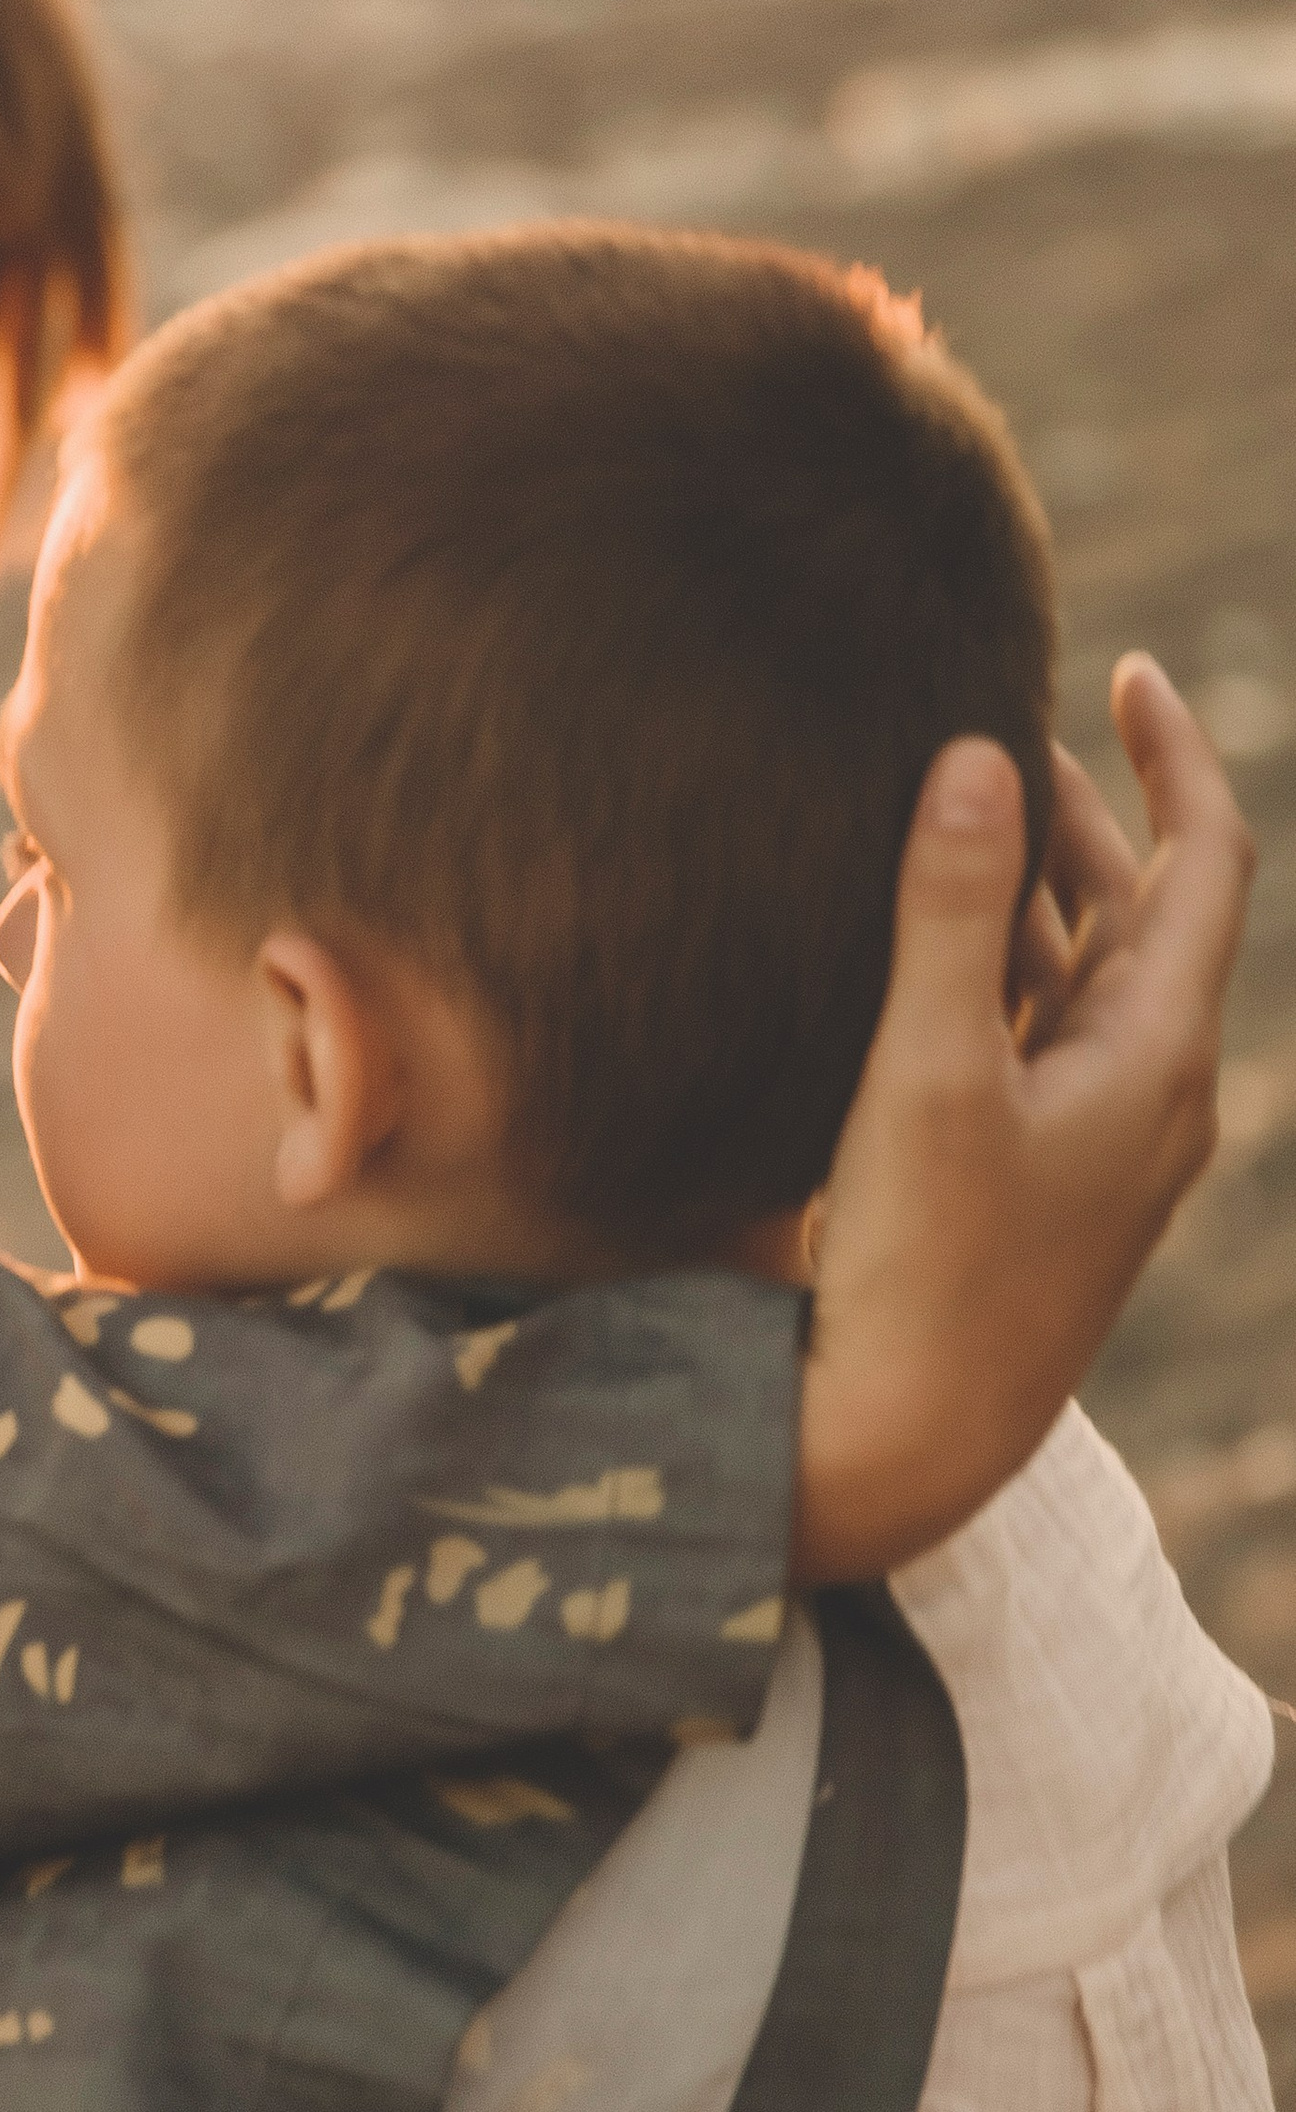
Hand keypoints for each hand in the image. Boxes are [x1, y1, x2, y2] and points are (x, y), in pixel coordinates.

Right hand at [794, 655, 1250, 1582]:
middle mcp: (1146, 1090)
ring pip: (1079, 970)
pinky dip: (990, 962)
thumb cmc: (925, 1269)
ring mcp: (1091, 1138)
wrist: (906, 1444)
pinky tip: (912, 937)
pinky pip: (1033, 1033)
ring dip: (1026, 882)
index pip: (1204, 861)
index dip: (1173, 754)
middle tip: (994, 715)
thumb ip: (948, 912)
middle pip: (1139, 907)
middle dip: (1078, 806)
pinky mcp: (1031, 1175)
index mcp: (1157, 1054)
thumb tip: (977, 754)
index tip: (1127, 667)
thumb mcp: (928, 1074)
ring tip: (947, 801)